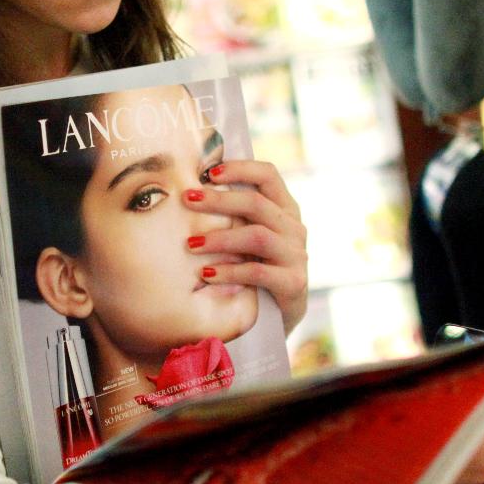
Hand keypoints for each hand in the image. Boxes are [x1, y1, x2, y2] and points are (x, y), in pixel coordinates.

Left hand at [184, 160, 307, 333]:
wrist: (281, 315)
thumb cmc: (256, 267)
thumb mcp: (250, 236)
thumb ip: (235, 215)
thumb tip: (191, 189)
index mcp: (285, 209)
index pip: (268, 174)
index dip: (240, 168)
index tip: (208, 173)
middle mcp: (294, 227)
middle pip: (257, 203)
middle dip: (219, 200)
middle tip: (187, 200)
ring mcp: (296, 255)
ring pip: (256, 236)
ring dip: (220, 238)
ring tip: (191, 245)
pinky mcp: (293, 283)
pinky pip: (258, 272)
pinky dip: (229, 271)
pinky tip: (206, 274)